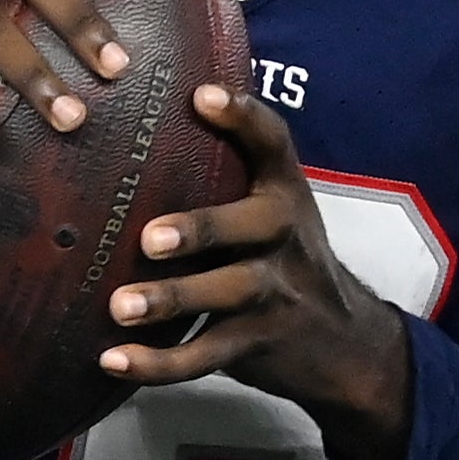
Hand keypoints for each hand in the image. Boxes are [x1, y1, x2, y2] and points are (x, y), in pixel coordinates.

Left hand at [99, 85, 415, 459]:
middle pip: (248, 227)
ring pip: (224, 295)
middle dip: (200, 230)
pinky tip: (113, 360)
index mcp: (285, 193)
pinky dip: (157, 364)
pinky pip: (204, 356)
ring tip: (119, 307)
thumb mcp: (275, 210)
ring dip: (170, 301)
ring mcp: (275, 294)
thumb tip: (147, 117)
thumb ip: (232, 173)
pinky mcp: (256, 344)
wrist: (345, 343)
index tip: (202, 96)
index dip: (243, 117)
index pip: (274, 144)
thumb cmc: (287, 260)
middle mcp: (285, 237)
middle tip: (149, 239)